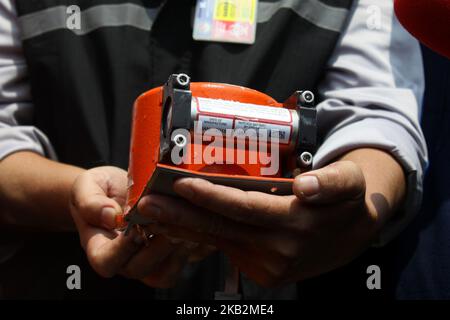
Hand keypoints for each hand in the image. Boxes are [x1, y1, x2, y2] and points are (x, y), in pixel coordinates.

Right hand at [69, 166, 193, 287]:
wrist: (118, 188)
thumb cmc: (100, 189)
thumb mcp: (86, 187)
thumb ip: (90, 202)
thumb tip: (109, 216)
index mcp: (99, 246)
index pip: (106, 262)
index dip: (122, 249)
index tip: (135, 226)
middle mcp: (123, 259)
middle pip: (139, 268)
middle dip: (157, 248)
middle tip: (170, 223)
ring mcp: (146, 260)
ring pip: (163, 272)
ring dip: (177, 250)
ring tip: (187, 225)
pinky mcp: (167, 256)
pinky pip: (181, 263)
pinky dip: (193, 249)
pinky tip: (198, 226)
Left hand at [137, 149, 404, 286]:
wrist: (351, 236)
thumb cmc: (344, 202)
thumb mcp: (348, 183)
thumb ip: (330, 183)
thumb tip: (305, 187)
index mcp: (295, 222)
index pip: (244, 208)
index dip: (211, 196)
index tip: (180, 184)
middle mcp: (278, 249)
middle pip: (221, 228)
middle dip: (180, 215)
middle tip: (146, 204)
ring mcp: (269, 265)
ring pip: (219, 241)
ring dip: (183, 228)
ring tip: (152, 215)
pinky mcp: (263, 271)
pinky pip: (226, 249)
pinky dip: (200, 238)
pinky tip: (179, 226)